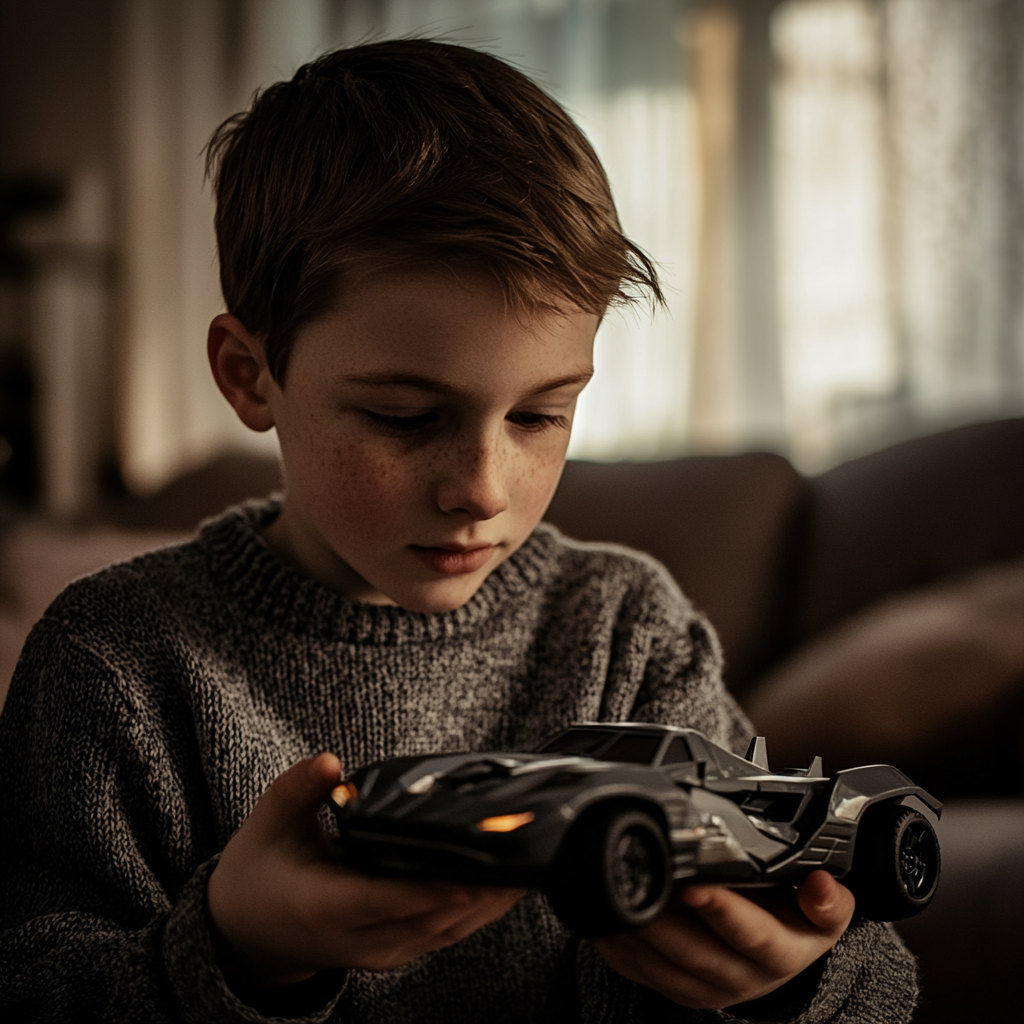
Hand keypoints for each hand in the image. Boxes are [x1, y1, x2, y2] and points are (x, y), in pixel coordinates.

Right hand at [207, 753, 523, 986]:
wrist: (245, 936)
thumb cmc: (258, 875)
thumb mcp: (267, 824)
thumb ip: (298, 789)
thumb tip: (330, 762)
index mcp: (325, 907)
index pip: (388, 900)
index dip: (434, 890)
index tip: (475, 875)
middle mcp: (359, 938)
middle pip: (431, 919)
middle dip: (480, 892)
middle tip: (522, 856)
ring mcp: (380, 951)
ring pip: (445, 932)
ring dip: (487, 905)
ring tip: (526, 869)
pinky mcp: (394, 950)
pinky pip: (443, 935)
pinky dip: (475, 913)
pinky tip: (502, 888)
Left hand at [594, 871, 854, 1008]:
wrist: (776, 958)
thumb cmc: (795, 921)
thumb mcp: (826, 912)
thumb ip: (829, 901)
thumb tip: (822, 885)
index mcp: (779, 954)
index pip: (752, 935)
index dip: (722, 911)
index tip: (694, 885)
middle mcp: (740, 977)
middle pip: (695, 952)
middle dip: (663, 919)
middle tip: (639, 882)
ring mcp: (703, 987)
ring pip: (662, 965)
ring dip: (636, 932)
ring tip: (617, 895)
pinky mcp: (673, 988)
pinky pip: (640, 971)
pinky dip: (620, 945)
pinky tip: (606, 916)